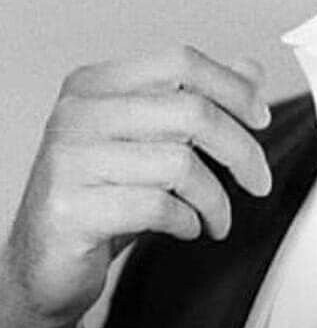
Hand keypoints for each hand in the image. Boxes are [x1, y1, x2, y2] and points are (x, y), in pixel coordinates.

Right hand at [0, 45, 271, 327]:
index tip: (261, 118)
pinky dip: (188, 221)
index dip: (233, 87)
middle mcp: (77, 113)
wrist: (44, 265)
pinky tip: (186, 227)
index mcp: (94, 84)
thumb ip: (197, 100)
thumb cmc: (102, 197)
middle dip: (241, 150)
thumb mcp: (150, 141)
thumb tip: (251, 70)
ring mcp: (69, 160)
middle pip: (191, 111)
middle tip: (259, 181)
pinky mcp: (71, 210)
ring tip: (216, 217)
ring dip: (215, 199)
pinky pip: (158, 207)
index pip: (180, 62)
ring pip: (180, 164)